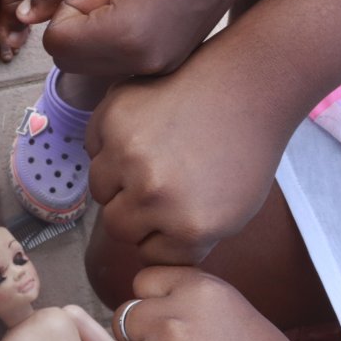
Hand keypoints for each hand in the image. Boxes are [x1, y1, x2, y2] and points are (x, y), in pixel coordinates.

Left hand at [17, 0, 273, 76]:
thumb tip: (23, 15)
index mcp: (124, 38)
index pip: (57, 44)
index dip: (65, 8)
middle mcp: (143, 63)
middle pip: (72, 61)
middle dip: (78, 26)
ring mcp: (161, 67)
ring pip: (96, 63)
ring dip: (97, 33)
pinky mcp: (171, 63)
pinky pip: (122, 61)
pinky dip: (119, 39)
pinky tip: (146, 7)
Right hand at [86, 31, 296, 264]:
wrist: (247, 86)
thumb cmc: (244, 149)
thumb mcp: (233, 215)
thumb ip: (187, 242)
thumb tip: (147, 252)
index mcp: (189, 227)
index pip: (149, 255)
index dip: (160, 234)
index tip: (175, 211)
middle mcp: (154, 195)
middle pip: (117, 226)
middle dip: (135, 212)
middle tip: (161, 182)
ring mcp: (129, 154)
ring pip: (98, 190)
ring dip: (118, 179)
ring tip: (152, 155)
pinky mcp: (112, 118)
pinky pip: (93, 147)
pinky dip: (109, 144)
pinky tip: (143, 130)